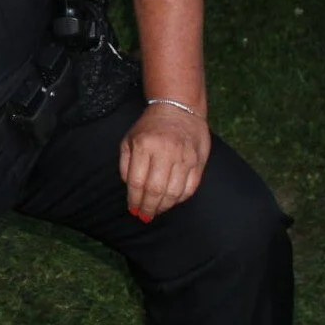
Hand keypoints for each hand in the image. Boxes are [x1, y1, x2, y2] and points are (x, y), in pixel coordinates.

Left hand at [119, 103, 210, 221]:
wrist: (178, 108)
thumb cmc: (149, 127)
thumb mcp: (129, 140)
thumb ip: (126, 164)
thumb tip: (131, 189)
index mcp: (144, 146)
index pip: (137, 181)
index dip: (134, 199)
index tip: (133, 209)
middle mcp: (165, 151)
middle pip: (156, 189)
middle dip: (149, 207)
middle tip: (144, 215)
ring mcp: (184, 156)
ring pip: (174, 191)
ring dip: (164, 206)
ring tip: (157, 211)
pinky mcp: (198, 160)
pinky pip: (190, 187)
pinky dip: (180, 199)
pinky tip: (171, 202)